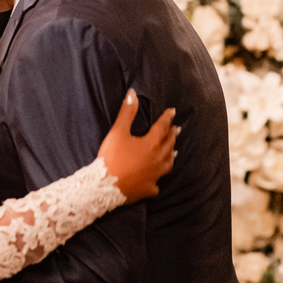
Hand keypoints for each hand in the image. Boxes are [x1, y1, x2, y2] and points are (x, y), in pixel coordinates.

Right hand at [97, 89, 177, 203]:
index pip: (162, 127)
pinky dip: (158, 178)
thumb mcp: (118, 132)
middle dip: (172, 135)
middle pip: (168, 144)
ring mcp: (154, 176)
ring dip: (171, 155)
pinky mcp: (149, 189)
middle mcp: (157, 160)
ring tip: (174, 151)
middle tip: (176, 129)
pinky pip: (157, 183)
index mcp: (151, 144)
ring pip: (168, 163)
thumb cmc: (112, 157)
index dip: (167, 118)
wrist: (106, 186)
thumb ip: (127, 113)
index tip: (172, 111)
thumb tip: (133, 94)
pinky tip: (157, 178)